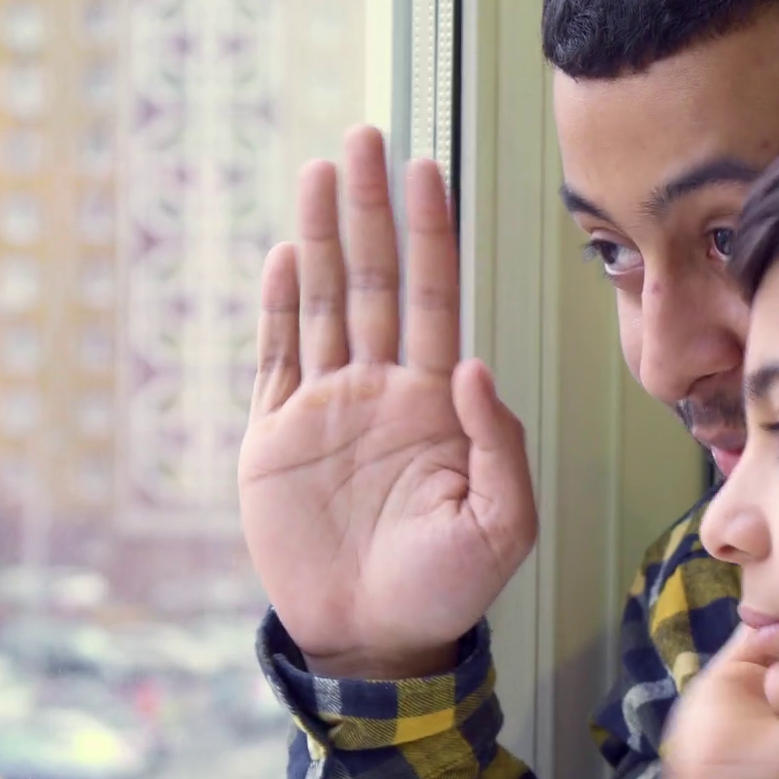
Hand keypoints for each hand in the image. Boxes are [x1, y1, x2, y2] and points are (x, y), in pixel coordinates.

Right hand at [238, 127, 537, 679]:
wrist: (372, 641)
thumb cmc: (447, 588)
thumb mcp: (503, 524)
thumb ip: (498, 443)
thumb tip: (470, 364)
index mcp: (435, 402)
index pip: (433, 296)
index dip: (429, 232)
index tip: (427, 167)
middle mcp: (380, 389)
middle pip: (372, 279)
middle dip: (370, 208)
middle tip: (364, 137)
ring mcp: (325, 408)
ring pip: (321, 301)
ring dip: (319, 236)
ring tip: (319, 171)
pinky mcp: (275, 437)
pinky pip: (275, 356)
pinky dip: (277, 305)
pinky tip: (284, 254)